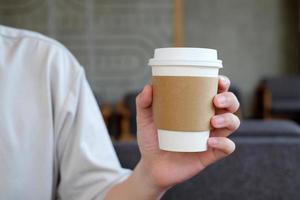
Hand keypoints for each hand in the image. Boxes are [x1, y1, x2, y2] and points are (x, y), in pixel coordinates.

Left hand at [135, 76, 239, 191]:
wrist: (151, 166)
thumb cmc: (151, 139)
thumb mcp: (145, 119)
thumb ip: (144, 102)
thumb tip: (149, 86)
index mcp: (196, 107)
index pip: (216, 91)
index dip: (223, 83)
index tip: (218, 80)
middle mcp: (208, 120)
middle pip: (231, 105)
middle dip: (229, 99)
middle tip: (215, 100)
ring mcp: (211, 136)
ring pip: (233, 123)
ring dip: (228, 119)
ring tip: (213, 121)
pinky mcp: (210, 153)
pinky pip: (227, 147)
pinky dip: (223, 143)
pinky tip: (209, 141)